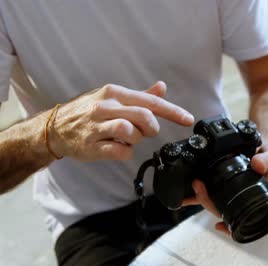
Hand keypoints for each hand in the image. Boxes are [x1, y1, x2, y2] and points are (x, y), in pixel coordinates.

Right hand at [49, 81, 193, 160]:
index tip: (188, 119)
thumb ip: (140, 95)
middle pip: (143, 116)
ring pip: (130, 132)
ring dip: (136, 139)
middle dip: (152, 127)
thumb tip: (162, 87)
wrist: (55, 128)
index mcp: (114, 93)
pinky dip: (125, 152)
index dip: (173, 111)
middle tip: (147, 132)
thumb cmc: (89, 111)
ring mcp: (96, 126)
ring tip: (127, 139)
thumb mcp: (113, 97)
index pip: (150, 101)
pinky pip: (118, 151)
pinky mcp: (90, 146)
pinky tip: (118, 148)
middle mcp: (105, 106)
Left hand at [182, 140, 267, 235]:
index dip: (231, 225)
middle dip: (208, 201)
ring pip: (217, 201)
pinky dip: (203, 188)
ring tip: (191, 188)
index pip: (244, 218)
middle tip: (198, 186)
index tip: (220, 225)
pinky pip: (214, 188)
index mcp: (259, 198)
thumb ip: (267, 161)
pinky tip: (194, 186)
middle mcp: (246, 198)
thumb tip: (257, 165)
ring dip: (202, 197)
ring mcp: (236, 190)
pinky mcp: (228, 181)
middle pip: (224, 210)